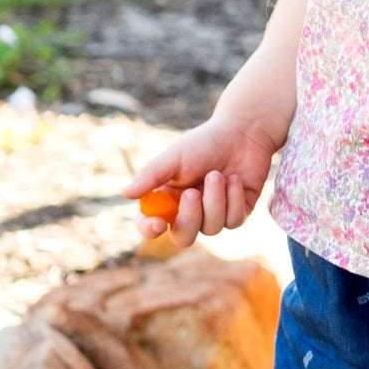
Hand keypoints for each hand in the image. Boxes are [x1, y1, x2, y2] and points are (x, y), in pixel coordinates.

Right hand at [121, 115, 281, 249]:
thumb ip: (151, 175)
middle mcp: (189, 211)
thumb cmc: (205, 143)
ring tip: (218, 173)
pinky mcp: (238, 212)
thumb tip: (125, 193)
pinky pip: (234, 221)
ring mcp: (214, 214)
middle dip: (189, 218)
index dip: (150, 229)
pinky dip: (233, 199)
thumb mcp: (175, 156)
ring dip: (215, 200)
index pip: (151, 225)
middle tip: (192, 192)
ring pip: (211, 228)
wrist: (243, 132)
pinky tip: (235, 179)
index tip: (157, 224)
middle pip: (183, 237)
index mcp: (168, 199)